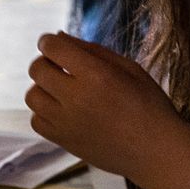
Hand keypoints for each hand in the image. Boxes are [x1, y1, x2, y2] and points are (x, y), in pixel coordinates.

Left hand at [25, 32, 189, 188]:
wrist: (157, 152)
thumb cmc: (150, 106)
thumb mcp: (129, 68)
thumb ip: (92, 50)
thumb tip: (58, 36)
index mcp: (96, 75)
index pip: (53, 47)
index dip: (50, 41)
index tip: (55, 44)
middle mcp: (76, 98)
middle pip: (37, 69)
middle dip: (45, 62)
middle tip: (61, 67)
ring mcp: (67, 122)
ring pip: (32, 96)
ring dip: (43, 88)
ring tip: (63, 91)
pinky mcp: (64, 142)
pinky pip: (36, 121)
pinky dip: (44, 113)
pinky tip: (63, 111)